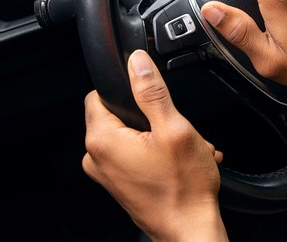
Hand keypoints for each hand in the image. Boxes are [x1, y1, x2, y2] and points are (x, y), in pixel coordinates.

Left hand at [82, 50, 227, 240]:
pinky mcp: (119, 183)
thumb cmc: (183, 188)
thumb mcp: (173, 128)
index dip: (126, 89)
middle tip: (173, 128)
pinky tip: (179, 159)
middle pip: (116, 114)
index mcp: (102, 140)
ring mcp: (106, 173)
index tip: (150, 97)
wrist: (190, 229)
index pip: (97, 93)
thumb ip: (151, 91)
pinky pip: (133, 154)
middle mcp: (96, 157)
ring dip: (158, 134)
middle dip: (149, 115)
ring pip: (130, 134)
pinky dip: (155, 151)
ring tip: (183, 147)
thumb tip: (136, 61)